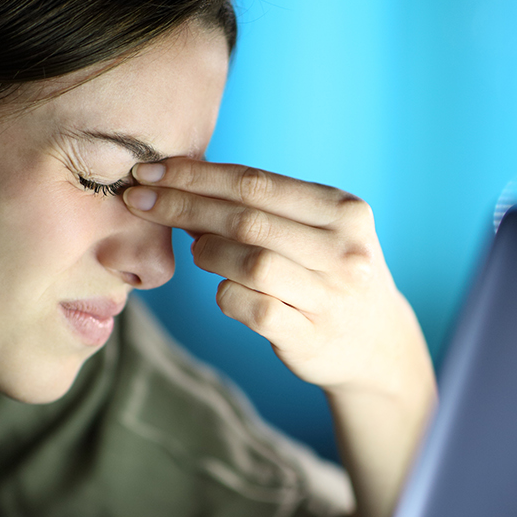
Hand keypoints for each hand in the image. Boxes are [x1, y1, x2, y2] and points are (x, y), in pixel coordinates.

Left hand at [123, 160, 431, 403]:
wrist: (378, 345)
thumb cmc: (331, 274)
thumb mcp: (319, 231)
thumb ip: (265, 208)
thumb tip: (181, 185)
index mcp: (344, 211)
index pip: (257, 182)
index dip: (198, 175)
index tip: (151, 171)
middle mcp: (343, 251)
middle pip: (247, 219)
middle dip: (184, 205)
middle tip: (138, 200)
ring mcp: (329, 297)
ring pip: (249, 262)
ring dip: (208, 252)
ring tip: (196, 249)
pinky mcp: (311, 337)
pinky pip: (252, 308)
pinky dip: (227, 295)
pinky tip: (225, 289)